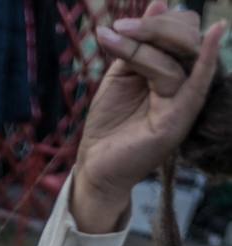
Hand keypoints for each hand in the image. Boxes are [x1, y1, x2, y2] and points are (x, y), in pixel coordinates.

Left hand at [75, 1, 225, 208]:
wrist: (93, 166)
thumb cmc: (108, 124)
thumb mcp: (121, 74)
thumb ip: (139, 44)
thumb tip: (160, 2)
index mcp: (173, 72)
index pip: (181, 31)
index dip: (158, 21)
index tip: (121, 25)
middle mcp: (183, 86)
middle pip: (185, 40)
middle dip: (153, 28)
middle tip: (118, 29)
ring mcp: (182, 104)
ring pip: (177, 59)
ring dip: (142, 45)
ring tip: (112, 38)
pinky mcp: (176, 122)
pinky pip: (196, 86)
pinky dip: (206, 60)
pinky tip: (215, 33)